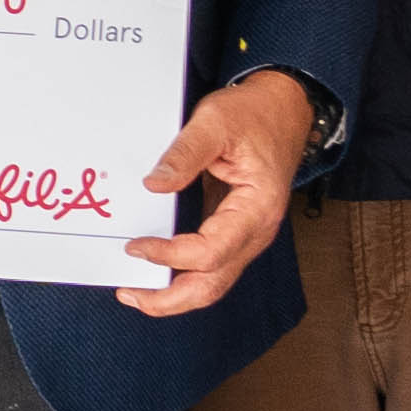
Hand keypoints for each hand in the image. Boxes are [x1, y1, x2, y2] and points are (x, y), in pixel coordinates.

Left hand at [120, 68, 311, 316]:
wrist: (281, 110)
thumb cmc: (254, 115)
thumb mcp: (215, 122)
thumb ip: (184, 155)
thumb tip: (153, 186)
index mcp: (258, 207)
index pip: (211, 251)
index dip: (170, 255)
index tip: (135, 245)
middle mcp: (256, 231)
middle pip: (213, 284)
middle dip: (170, 299)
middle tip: (128, 293)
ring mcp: (246, 236)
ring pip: (212, 283)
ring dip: (174, 294)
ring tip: (134, 291)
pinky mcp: (233, 232)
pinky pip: (209, 266)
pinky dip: (181, 275)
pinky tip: (154, 271)